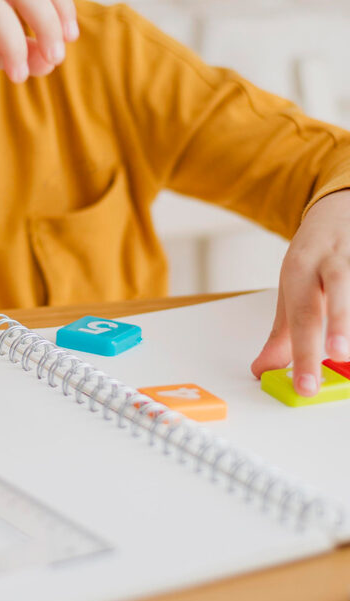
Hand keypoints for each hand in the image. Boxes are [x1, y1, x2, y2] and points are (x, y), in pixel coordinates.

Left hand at [251, 189, 349, 395]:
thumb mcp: (292, 291)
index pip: (302, 316)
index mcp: (302, 270)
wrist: (336, 212)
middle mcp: (332, 259)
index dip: (304, 355)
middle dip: (339, 321)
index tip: (306, 388)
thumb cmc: (313, 260)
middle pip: (336, 286)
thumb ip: (282, 335)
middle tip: (338, 353)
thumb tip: (261, 371)